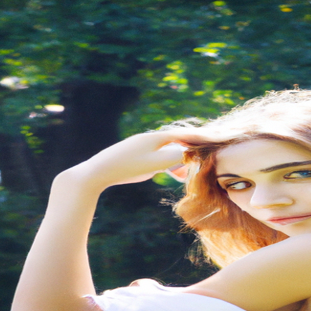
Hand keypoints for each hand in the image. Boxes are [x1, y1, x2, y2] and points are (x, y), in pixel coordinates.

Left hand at [66, 128, 213, 189]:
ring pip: (165, 151)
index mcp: (154, 138)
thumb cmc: (127, 168)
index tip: (213, 139)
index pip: (182, 135)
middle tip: (201, 159)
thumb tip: (183, 153)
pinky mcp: (134, 156)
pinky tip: (169, 174)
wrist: (97, 172)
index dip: (199, 138)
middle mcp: (148, 140)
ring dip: (176, 162)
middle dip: (189, 150)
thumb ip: (173, 157)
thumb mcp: (155, 164)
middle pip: (175, 141)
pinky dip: (166, 164)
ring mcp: (140, 147)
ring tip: (181, 176)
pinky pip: (156, 157)